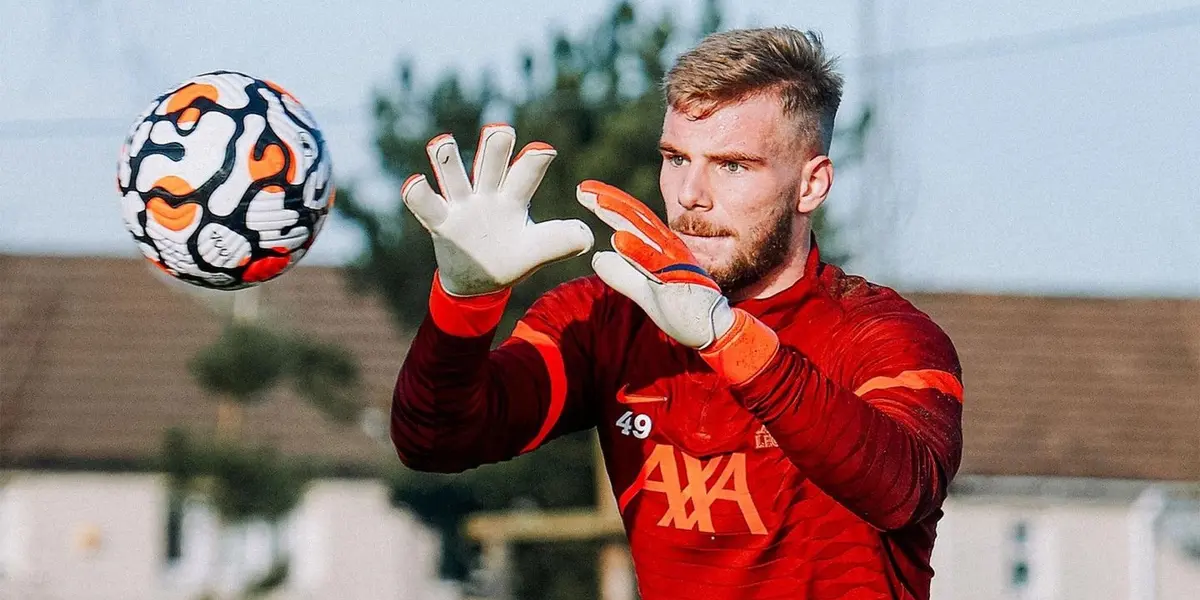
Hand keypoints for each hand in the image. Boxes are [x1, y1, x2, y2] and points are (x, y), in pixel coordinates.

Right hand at [402, 124, 594, 295]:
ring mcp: (460, 205)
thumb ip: (561, 242)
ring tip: (442, 142)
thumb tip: (588, 237)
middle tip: (501, 132)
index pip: (526, 173)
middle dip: (495, 145)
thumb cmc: (511, 258)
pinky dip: (417, 192)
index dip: (534, 161)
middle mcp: (487, 193)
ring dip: (446, 157)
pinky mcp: (439, 222)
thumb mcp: (537, 252)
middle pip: (490, 161)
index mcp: (513, 198)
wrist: (478, 283)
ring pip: (452, 172)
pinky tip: (415, 183)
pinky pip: (424, 204)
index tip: (545, 152)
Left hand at [576, 180, 734, 348]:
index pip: (631, 219)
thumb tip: (597, 257)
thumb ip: (622, 274)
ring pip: (645, 232)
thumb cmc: (683, 307)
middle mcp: (667, 247)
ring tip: (599, 202)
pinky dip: (637, 249)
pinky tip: (619, 238)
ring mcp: (674, 261)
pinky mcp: (678, 278)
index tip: (583, 192)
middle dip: (609, 200)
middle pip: (635, 217)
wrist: (713, 328)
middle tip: (583, 189)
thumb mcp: (644, 289)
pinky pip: (655, 263)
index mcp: (660, 247)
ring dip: (621, 215)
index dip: (608, 203)